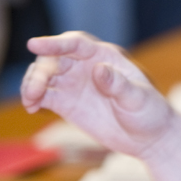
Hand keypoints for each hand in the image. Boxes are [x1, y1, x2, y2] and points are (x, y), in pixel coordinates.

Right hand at [21, 32, 173, 158]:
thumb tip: (98, 69)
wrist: (147, 137)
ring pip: (45, 75)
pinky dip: (33, 98)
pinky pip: (44, 95)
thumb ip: (119, 85)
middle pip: (55, 59)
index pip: (76, 44)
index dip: (55, 43)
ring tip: (31, 101)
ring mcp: (75, 84)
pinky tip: (32, 108)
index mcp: (106, 57)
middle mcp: (87, 66)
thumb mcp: (138, 99)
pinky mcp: (67, 103)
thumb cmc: (149, 112)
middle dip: (41, 71)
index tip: (33, 45)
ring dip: (32, 83)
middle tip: (35, 92)